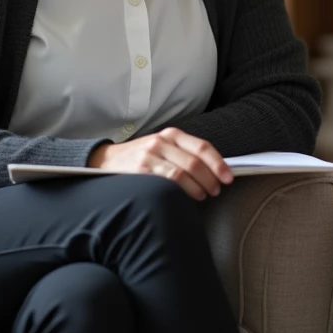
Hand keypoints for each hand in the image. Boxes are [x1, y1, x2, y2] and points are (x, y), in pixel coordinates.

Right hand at [88, 127, 233, 200]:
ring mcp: (150, 155)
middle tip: (216, 190)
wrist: (104, 161)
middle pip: (195, 162)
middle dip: (211, 178)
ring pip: (184, 172)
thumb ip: (184, 154)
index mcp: (172, 134)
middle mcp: (162, 141)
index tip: (228, 177)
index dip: (218, 163)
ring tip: (204, 195)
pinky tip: (188, 197)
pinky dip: (183, 191)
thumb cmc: (141, 158)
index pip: (202, 147)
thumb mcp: (162, 148)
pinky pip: (168, 181)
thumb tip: (214, 171)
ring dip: (199, 187)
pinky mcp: (141, 169)